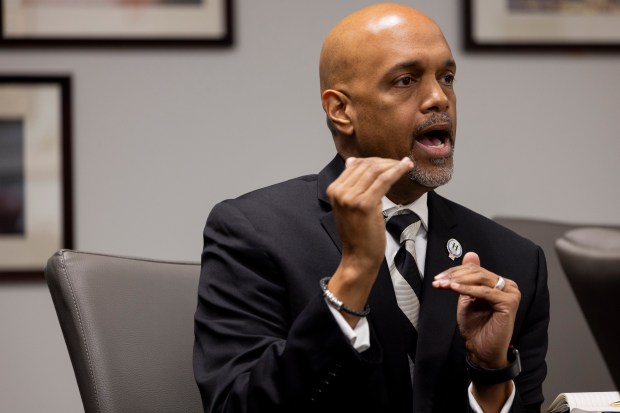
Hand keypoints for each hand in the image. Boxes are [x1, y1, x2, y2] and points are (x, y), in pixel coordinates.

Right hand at [325, 156, 412, 324]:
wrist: (358, 256)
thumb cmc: (357, 233)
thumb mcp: (349, 204)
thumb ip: (351, 184)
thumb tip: (352, 161)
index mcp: (333, 189)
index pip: (355, 164)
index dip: (375, 160)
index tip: (391, 161)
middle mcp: (339, 191)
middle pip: (366, 165)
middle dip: (386, 161)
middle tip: (401, 163)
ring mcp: (350, 197)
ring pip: (375, 170)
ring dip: (394, 164)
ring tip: (406, 165)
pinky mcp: (365, 204)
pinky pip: (384, 180)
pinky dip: (397, 171)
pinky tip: (406, 168)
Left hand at [432, 252, 520, 368]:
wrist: (482, 349)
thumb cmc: (475, 326)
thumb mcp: (467, 297)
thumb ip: (468, 278)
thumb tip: (471, 254)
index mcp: (500, 283)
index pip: (475, 270)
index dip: (454, 272)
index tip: (437, 278)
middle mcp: (508, 286)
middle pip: (477, 273)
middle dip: (454, 276)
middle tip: (438, 281)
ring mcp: (511, 294)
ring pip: (480, 279)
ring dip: (458, 281)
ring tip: (443, 285)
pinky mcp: (510, 303)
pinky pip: (485, 292)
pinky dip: (468, 289)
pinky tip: (454, 289)